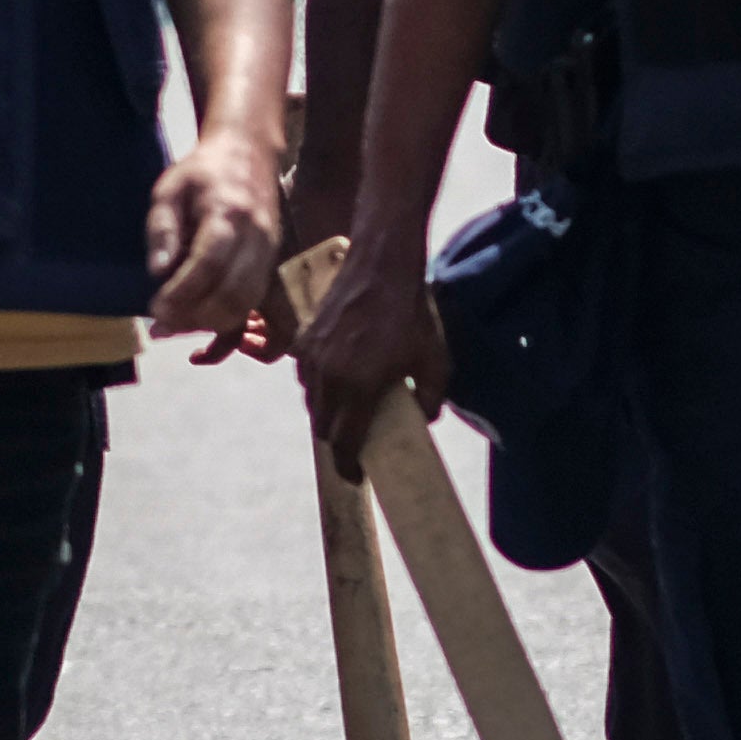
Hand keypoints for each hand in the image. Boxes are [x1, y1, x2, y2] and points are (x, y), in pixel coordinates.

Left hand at [142, 132, 282, 360]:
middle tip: (161, 323)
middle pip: (233, 293)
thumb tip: (159, 273)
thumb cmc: (201, 172)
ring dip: (209, 324)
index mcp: (228, 213)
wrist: (248, 152)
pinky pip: (252, 305)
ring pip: (246, 305)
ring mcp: (268, 253)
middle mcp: (256, 237)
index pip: (209, 264)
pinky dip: (227, 326)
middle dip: (195, 317)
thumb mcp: (168, 189)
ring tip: (176, 324)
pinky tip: (200, 337)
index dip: (182, 293)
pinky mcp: (270, 264)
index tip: (155, 309)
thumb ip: (162, 229)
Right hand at [296, 226, 447, 468]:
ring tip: (348, 413)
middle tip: (356, 445)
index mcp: (359, 386)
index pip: (344, 442)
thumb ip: (432, 398)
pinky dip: (318, 387)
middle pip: (323, 428)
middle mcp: (329, 376)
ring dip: (327, 414)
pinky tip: (338, 381)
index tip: (357, 476)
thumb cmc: (413, 312)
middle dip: (338, 442)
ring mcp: (312, 357)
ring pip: (312, 402)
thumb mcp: (436, 359)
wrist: (382, 263)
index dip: (349, 466)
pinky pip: (305, 377)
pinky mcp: (305, 338)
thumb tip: (424, 419)